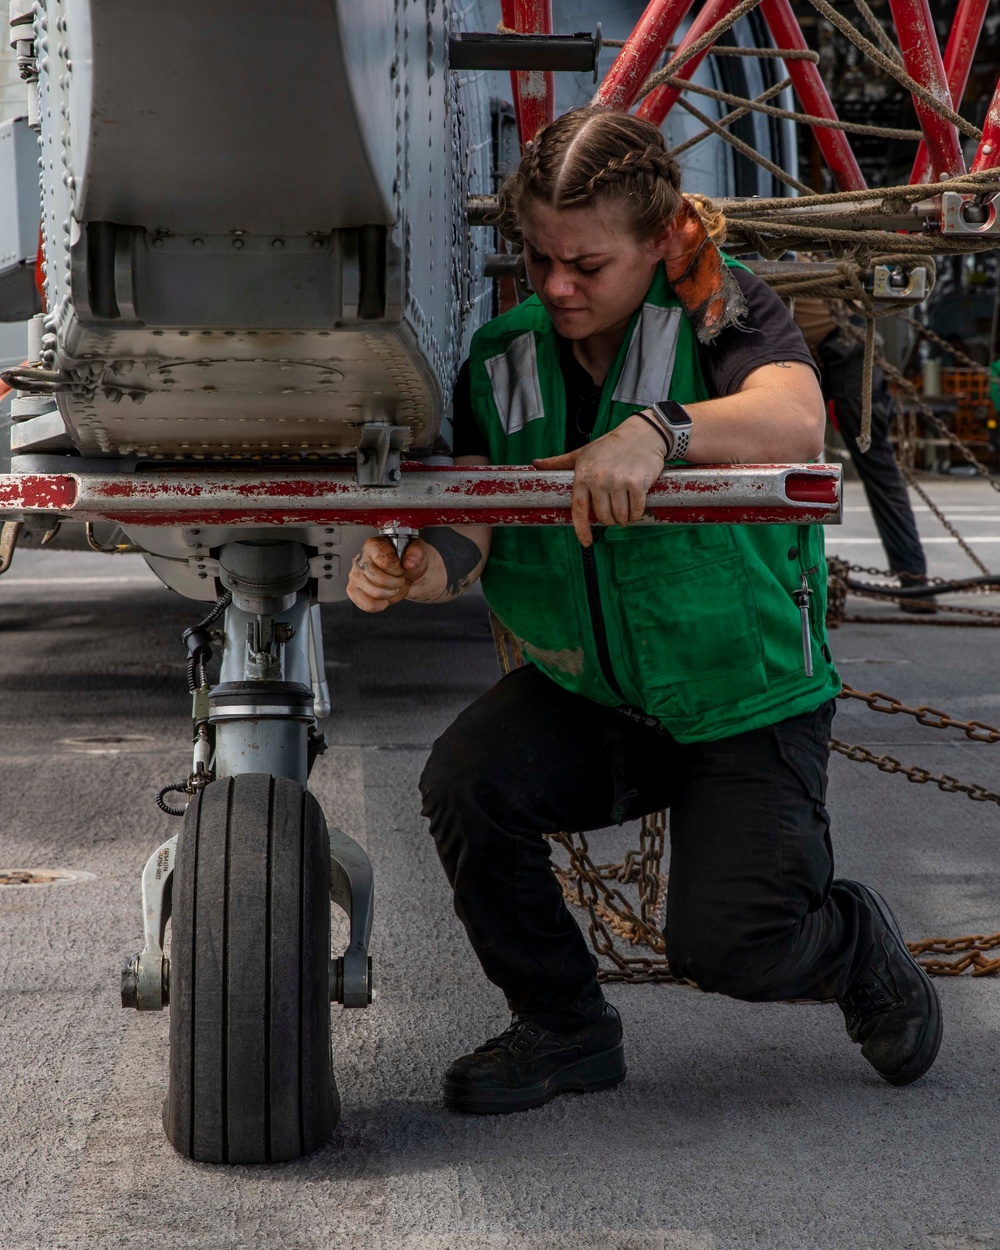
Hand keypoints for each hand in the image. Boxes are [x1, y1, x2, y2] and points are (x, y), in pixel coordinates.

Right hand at [346, 537, 429, 612]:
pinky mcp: (353, 590)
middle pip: (379, 579)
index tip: (401, 568)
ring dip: (391, 594)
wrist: (405, 572)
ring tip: (394, 587)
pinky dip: (381, 605)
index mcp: (373, 545)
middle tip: (400, 579)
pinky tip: (386, 598)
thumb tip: (409, 562)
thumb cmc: (407, 560)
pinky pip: (367, 604)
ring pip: (375, 593)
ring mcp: (355, 575)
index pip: (385, 561)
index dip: (398, 569)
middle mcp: (360, 559)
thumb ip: (416, 551)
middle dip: (396, 583)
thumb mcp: (417, 550)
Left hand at [533, 414, 666, 546]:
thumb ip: (559, 462)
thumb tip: (535, 463)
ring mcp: (618, 482)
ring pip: (620, 516)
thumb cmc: (610, 445)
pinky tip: (635, 509)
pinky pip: (635, 510)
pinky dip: (636, 514)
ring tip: (625, 512)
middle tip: (615, 514)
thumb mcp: (582, 452)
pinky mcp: (636, 484)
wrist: (642, 434)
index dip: (581, 529)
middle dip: (610, 520)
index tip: (586, 542)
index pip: (578, 509)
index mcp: (582, 475)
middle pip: (603, 516)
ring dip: (624, 519)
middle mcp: (598, 479)